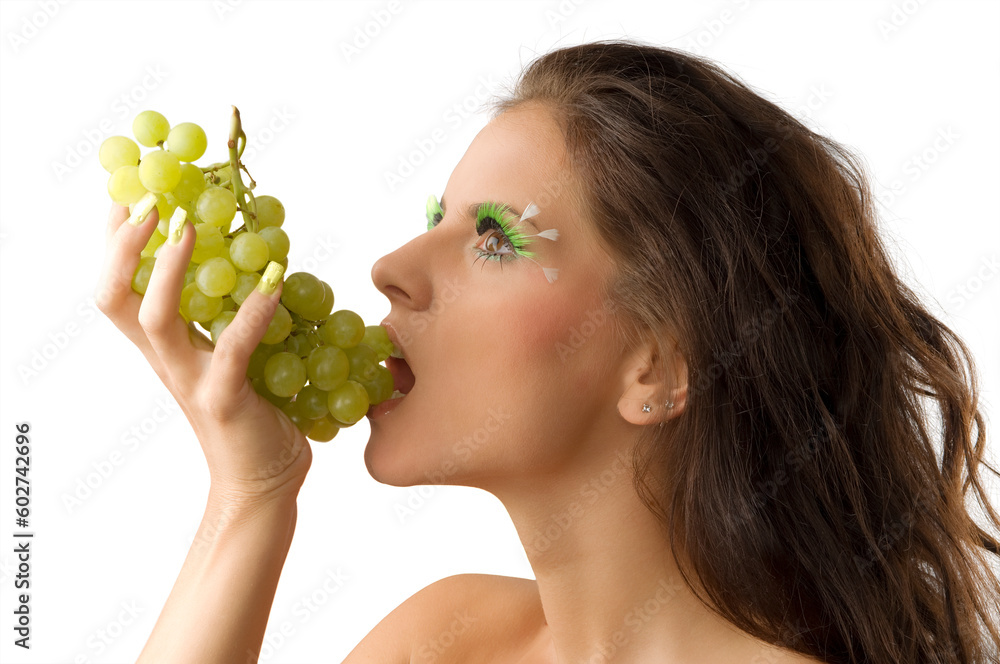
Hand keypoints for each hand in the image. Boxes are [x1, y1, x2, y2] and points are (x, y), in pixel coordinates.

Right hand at [94, 201, 311, 501]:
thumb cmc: (251, 415)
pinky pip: (232, 348)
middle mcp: (166, 361)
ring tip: (189, 225)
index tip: (127, 193)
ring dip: (170, 269)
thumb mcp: (230, 358)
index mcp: (164, 349)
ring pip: (156, 319)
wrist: (260, 483)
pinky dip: (252, 311)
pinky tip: (274, 279)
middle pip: (115, 298)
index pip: (121, 289)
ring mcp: (190, 380)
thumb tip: (251, 266)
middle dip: (123, 246)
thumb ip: (225, 320)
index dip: (115, 244)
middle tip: (149, 200)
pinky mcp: (223, 399)